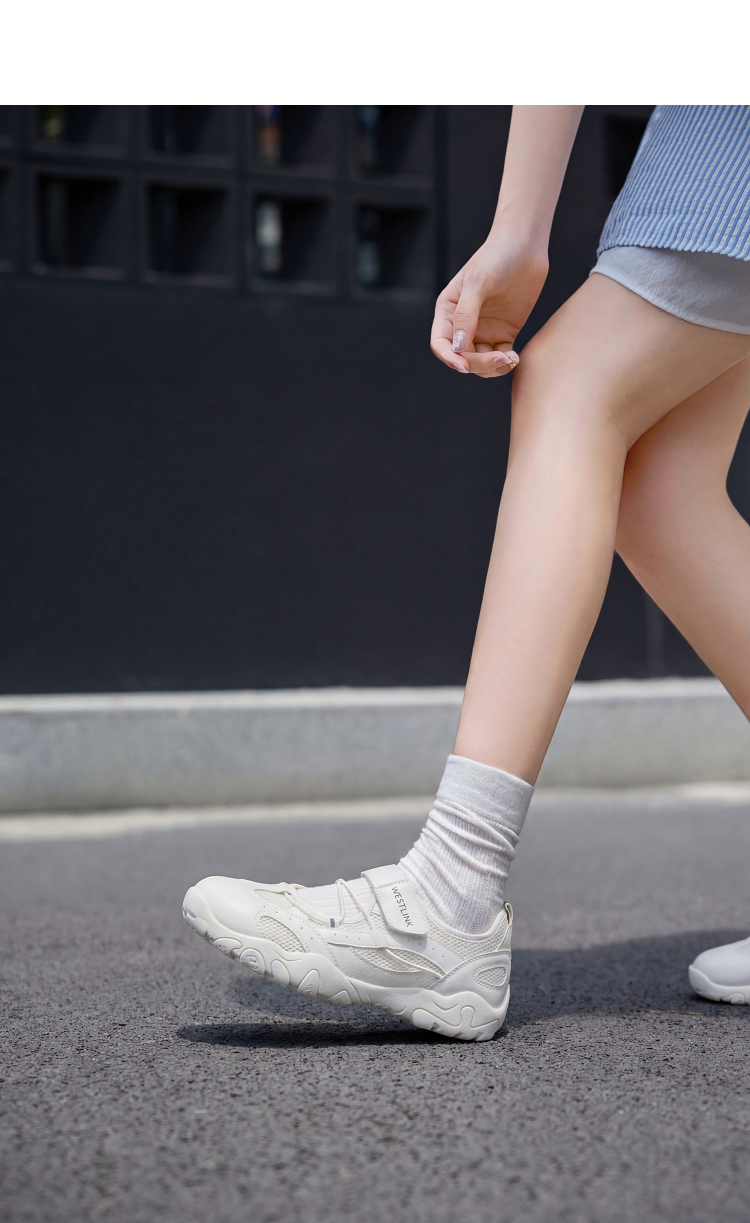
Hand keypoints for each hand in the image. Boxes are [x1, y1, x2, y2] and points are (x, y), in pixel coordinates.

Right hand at [430, 235, 548, 377]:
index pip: (441, 343)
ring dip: (492, 368)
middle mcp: (463, 324)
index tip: (464, 366)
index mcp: (448, 311)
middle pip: (462, 357)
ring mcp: (484, 330)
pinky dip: (506, 363)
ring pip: (481, 362)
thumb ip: (466, 315)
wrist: (525, 246)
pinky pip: (500, 357)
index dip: (449, 358)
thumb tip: (458, 347)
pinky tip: (515, 359)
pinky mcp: (504, 333)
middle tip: (499, 360)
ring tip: (510, 360)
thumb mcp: (477, 283)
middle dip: (477, 364)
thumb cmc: (496, 258)